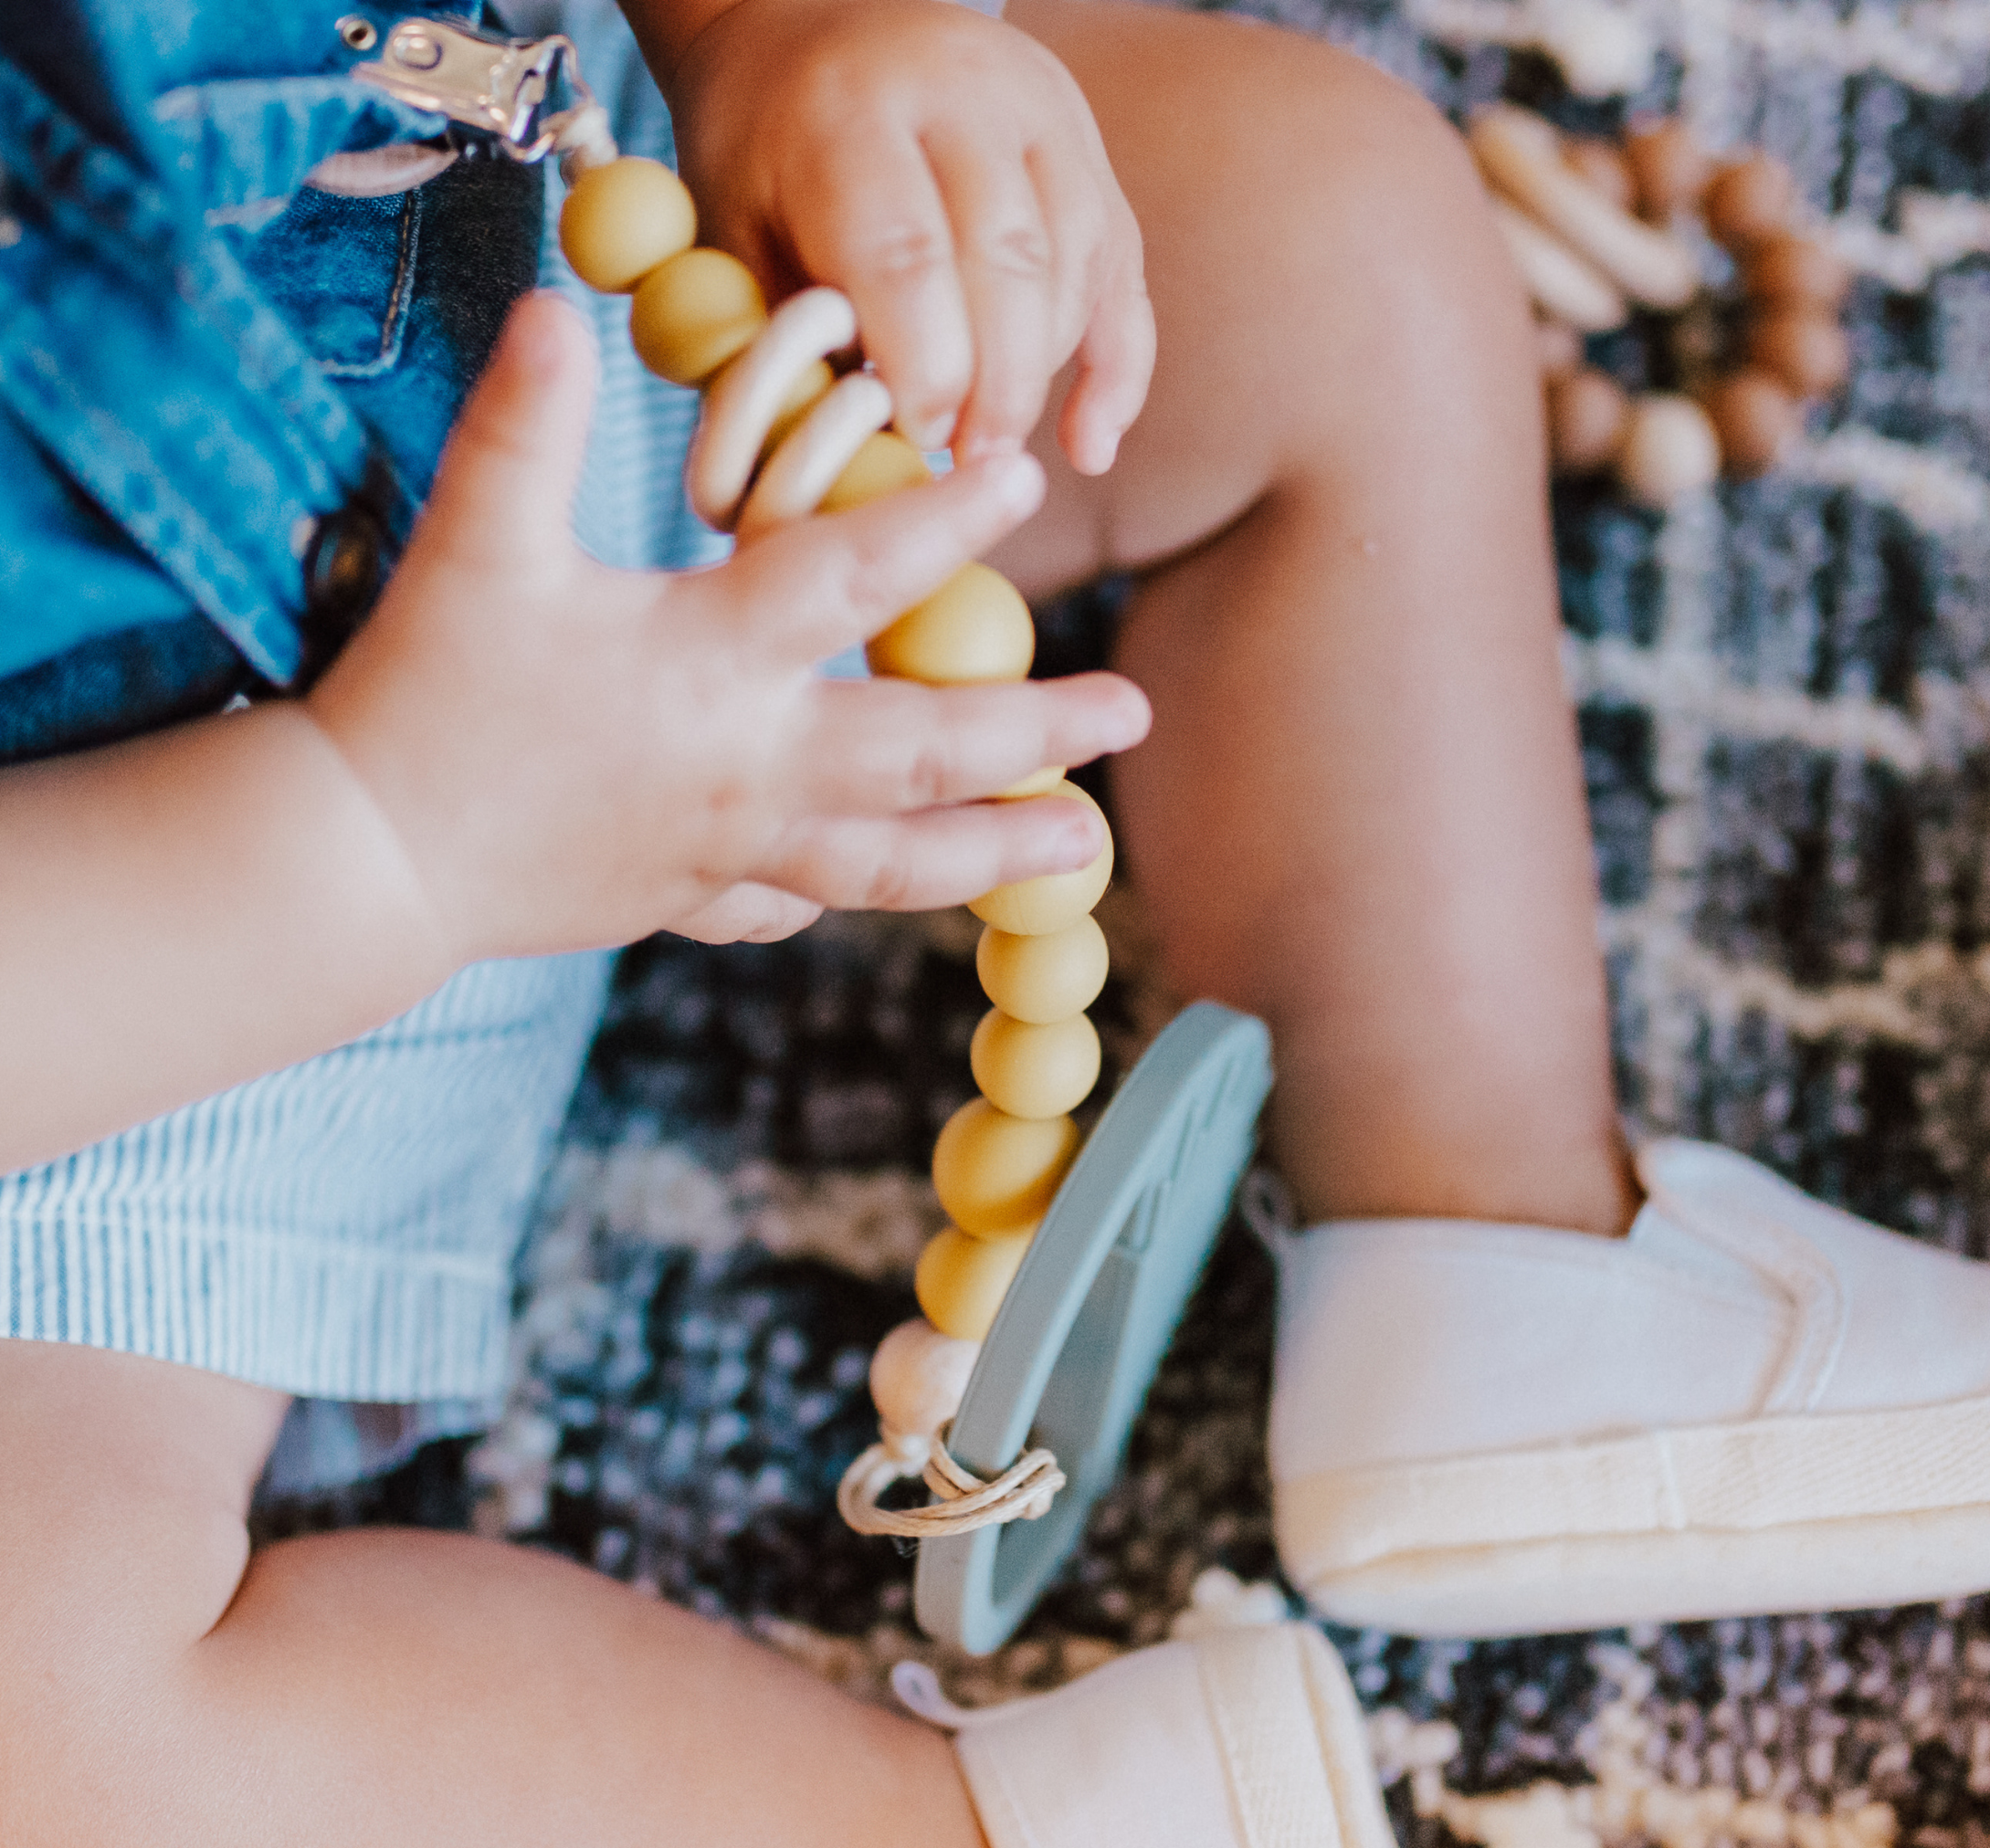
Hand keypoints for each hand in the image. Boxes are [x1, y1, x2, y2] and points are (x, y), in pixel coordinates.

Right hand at [310, 293, 1148, 965]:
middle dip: (1038, 736)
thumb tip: (563, 312)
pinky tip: (894, 886)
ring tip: (1083, 846)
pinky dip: (851, 895)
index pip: (850, 581)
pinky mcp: (695, 902)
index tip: (1018, 480)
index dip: (939, 524)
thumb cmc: (426, 692)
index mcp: (710, 661)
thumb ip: (525, 427)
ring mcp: (733, 850)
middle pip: (925, 753)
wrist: (370, 857)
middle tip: (1131, 717)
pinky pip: (797, 905)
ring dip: (998, 854)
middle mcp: (750, 765)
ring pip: (894, 865)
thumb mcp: (475, 544)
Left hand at [659, 0, 1152, 471]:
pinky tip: (1088, 447)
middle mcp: (961, 89)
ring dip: (1044, 376)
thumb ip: (795, 331)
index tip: (919, 441)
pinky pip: (1123, 271)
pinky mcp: (1087, 145)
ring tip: (992, 452)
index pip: (909, 253)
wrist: (808, 22)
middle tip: (970, 472)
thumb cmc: (764, 155)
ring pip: (1078, 265)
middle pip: (1012, 260)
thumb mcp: (739, 230)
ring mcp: (1040, 108)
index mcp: (850, 110)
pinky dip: (1115, 371)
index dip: (926, 367)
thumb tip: (851, 456)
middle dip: (998, 387)